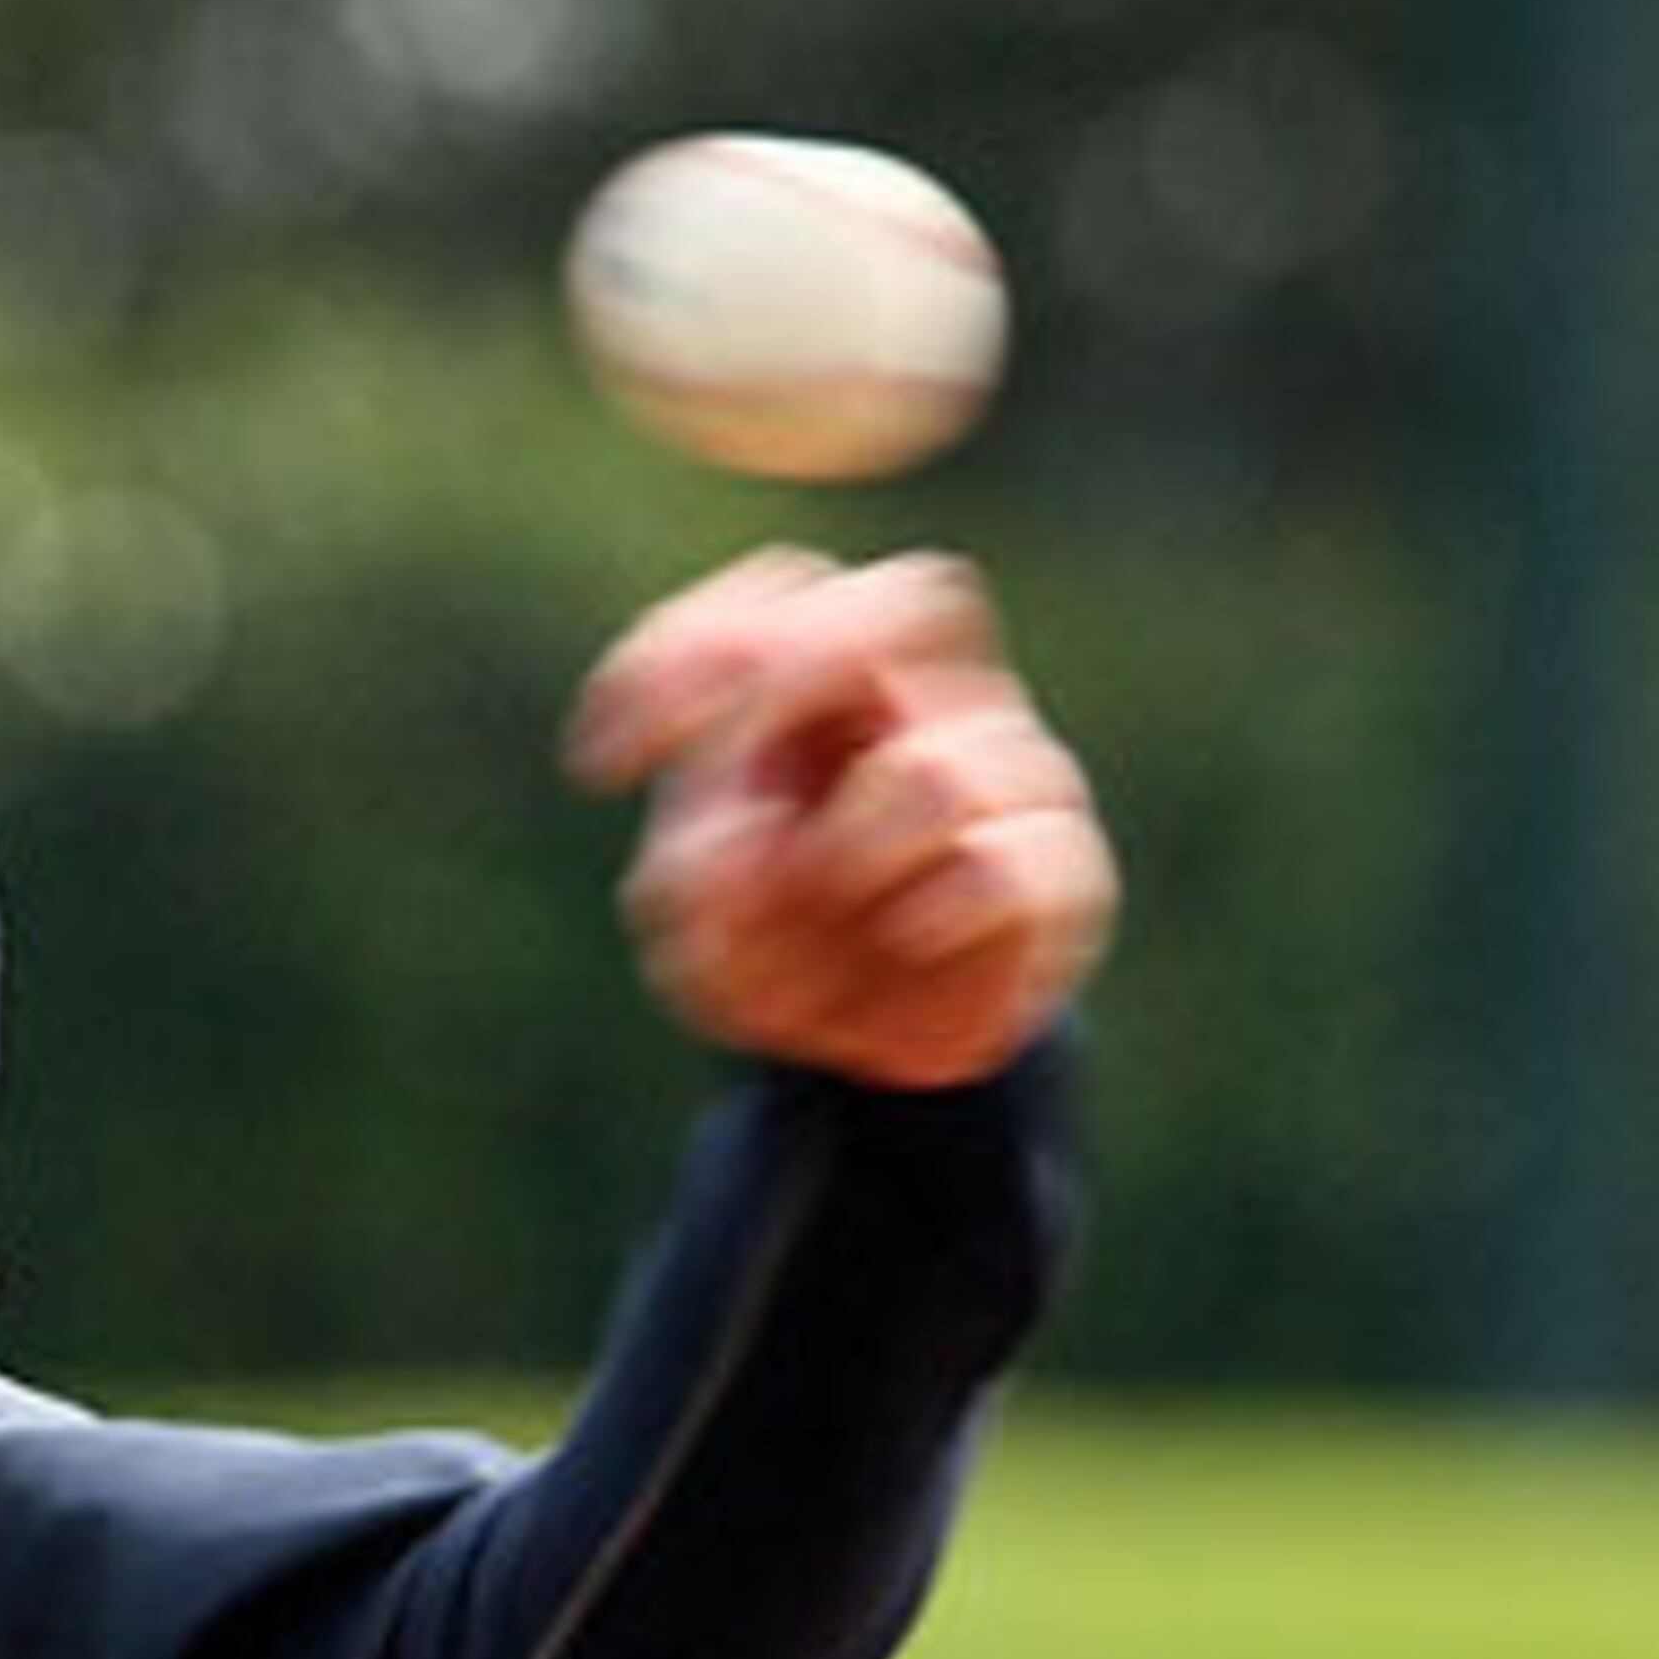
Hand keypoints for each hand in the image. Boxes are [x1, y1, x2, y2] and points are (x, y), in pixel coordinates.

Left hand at [564, 549, 1118, 1090]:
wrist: (879, 1062)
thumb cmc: (782, 958)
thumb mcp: (695, 935)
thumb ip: (689, 882)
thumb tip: (736, 850)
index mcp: (830, 692)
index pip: (783, 596)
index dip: (683, 653)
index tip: (596, 773)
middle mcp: (932, 708)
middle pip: (916, 601)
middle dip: (795, 685)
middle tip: (727, 786)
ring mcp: (1013, 780)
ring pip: (930, 772)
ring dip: (840, 864)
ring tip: (814, 924)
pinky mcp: (1062, 874)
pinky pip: (997, 867)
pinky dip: (923, 916)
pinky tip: (900, 942)